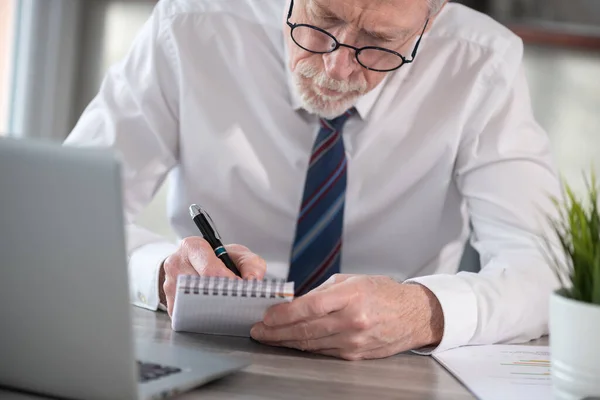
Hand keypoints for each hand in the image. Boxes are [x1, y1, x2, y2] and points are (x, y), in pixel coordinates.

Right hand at [159, 237, 265, 314]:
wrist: (197, 266)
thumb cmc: (218, 260)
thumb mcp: (238, 254)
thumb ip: (251, 264)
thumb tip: (252, 282)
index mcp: (192, 247)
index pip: (209, 268)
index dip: (227, 281)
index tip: (239, 288)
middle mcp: (176, 264)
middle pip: (199, 287)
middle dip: (220, 296)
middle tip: (236, 301)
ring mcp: (169, 285)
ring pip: (191, 303)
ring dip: (211, 309)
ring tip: (227, 308)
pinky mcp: (170, 304)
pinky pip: (186, 316)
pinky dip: (202, 319)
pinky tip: (215, 315)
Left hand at [250, 274, 443, 359]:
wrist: (413, 315)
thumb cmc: (383, 293)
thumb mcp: (352, 280)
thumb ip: (322, 291)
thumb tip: (294, 302)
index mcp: (351, 296)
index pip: (309, 307)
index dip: (283, 313)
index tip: (266, 316)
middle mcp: (352, 320)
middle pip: (305, 329)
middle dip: (276, 331)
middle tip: (259, 331)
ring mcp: (353, 341)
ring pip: (310, 344)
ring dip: (285, 341)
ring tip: (269, 337)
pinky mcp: (355, 355)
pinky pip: (322, 351)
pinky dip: (305, 347)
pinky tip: (292, 342)